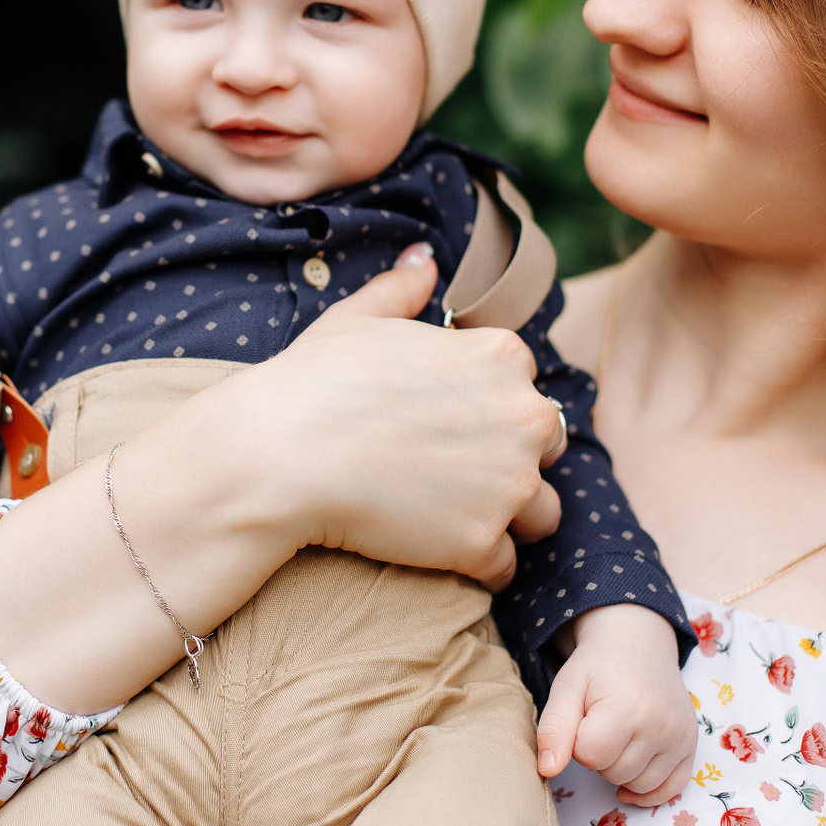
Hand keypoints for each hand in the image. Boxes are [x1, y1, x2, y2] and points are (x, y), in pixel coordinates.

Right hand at [0, 243, 565, 712]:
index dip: (485, 405)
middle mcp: (524, 416)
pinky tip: (429, 548)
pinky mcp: (484, 541)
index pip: (524, 384)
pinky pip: (503, 566)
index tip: (443, 420)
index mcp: (500, 357)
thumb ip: (403, 290)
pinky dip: (474, 563)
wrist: (279, 456)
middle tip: (446, 470)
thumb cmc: (313, 382)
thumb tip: (424, 260)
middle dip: (510, 460)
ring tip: (446, 515)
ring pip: (540, 513)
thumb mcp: (357, 320)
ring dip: (505, 518)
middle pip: (547, 446)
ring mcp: (510, 483)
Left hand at [536, 604, 696, 806]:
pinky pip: (671, 789)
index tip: (583, 720)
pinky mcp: (691, 745)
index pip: (591, 756)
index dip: (578, 742)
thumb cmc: (597, 667)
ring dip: (622, 770)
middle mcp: (660, 724)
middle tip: (601, 725)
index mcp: (626, 707)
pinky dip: (650, 790)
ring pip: (640, 785)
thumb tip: (547, 770)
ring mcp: (680, 736)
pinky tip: (633, 773)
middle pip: (615, 773)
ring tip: (619, 737)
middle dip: (600, 756)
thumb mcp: (566, 687)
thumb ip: (554, 728)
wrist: (637, 644)